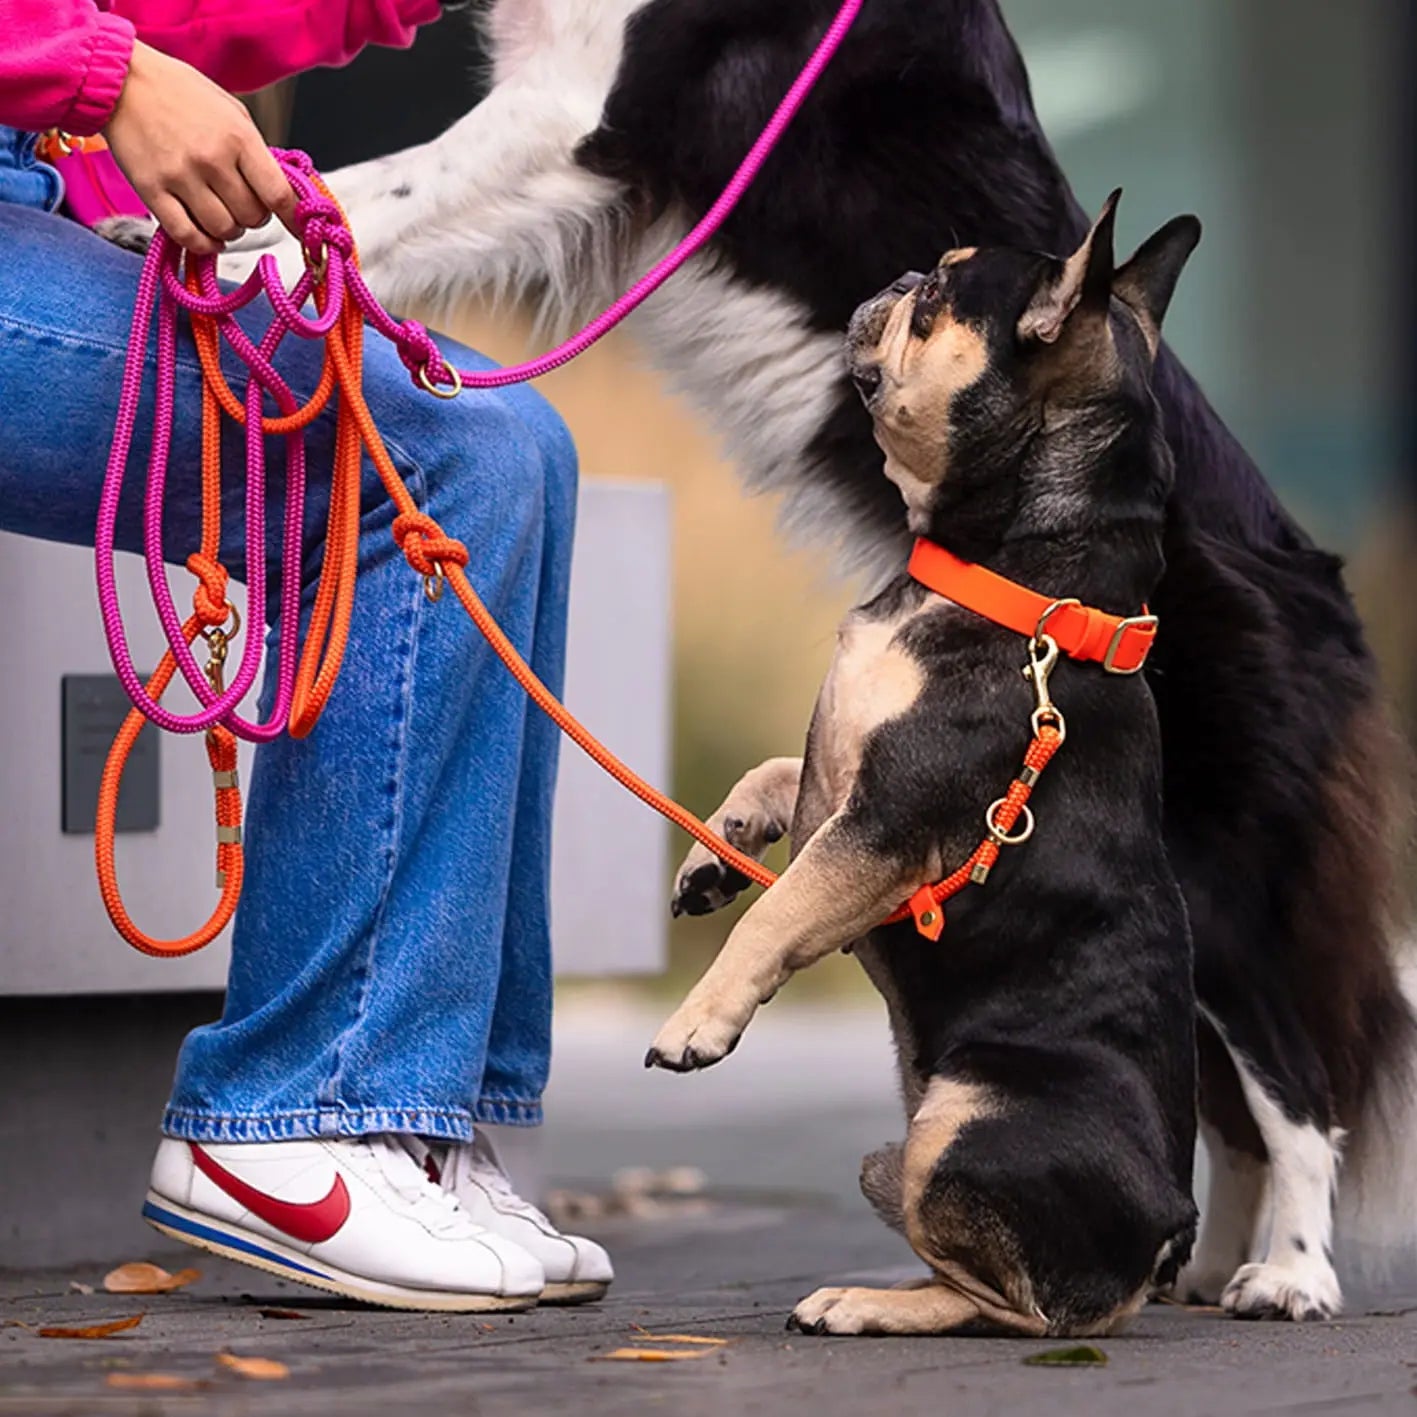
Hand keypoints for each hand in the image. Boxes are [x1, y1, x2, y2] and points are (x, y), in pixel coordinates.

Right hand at [103, 40, 296, 254]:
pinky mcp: (151, 191)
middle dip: (254, 217)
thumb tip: (282, 193)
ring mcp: (180, 177)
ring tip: (222, 214)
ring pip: (225, 231)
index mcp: (237, 137)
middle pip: (253, 218)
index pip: (279, 194)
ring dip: (230, 231)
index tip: (302, 229)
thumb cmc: (181, 94)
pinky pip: (188, 236)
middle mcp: (212, 159)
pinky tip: (208, 237)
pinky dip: (204, 244)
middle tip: (242, 203)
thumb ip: (256, 152)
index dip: (294, 218)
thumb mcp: (231, 111)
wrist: (120, 78)